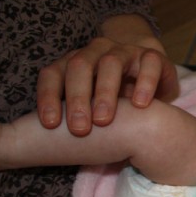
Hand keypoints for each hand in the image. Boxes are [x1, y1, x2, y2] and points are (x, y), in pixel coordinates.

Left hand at [36, 27, 179, 135]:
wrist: (151, 78)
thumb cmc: (116, 99)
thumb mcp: (90, 105)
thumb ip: (72, 114)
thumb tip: (42, 144)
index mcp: (76, 62)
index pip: (53, 73)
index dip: (48, 96)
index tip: (51, 125)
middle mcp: (98, 52)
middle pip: (80, 65)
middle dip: (77, 98)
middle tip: (80, 129)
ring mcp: (126, 52)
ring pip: (111, 63)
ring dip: (105, 92)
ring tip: (104, 120)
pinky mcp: (153, 57)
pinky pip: (149, 64)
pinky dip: (144, 83)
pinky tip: (140, 105)